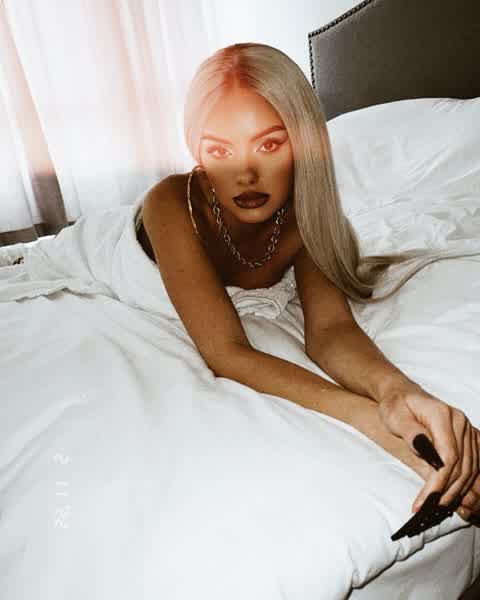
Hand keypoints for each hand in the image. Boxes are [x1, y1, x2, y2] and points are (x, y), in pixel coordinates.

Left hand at [378, 384, 479, 517]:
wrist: (402, 394)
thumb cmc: (396, 404)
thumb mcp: (394, 416)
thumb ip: (411, 432)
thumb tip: (427, 451)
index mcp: (442, 415)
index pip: (448, 456)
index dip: (439, 482)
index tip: (426, 500)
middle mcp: (460, 421)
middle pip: (462, 465)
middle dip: (446, 491)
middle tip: (427, 509)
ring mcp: (466, 429)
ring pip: (470, 468)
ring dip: (456, 491)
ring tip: (436, 507)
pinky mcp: (468, 437)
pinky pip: (473, 464)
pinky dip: (463, 482)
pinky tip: (450, 495)